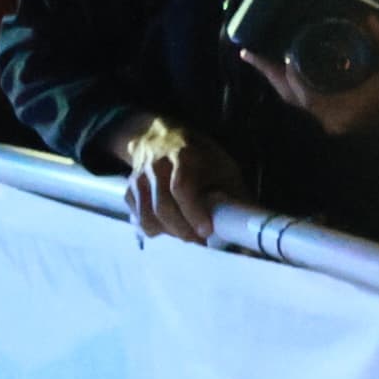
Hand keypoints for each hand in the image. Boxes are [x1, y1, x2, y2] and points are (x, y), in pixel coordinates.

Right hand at [107, 114, 241, 244]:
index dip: (193, 212)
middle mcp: (156, 167)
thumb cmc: (199, 155)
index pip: (181, 187)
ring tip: (187, 235)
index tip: (206, 231)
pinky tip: (171, 228)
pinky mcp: (130, 190)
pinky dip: (155, 228)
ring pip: (147, 216)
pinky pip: (138, 218)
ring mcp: (139, 179)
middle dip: (183, 230)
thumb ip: (233, 191)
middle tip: (200, 240)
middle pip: (162, 207)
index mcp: (183, 156)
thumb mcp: (222, 164)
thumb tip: (249, 224)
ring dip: (169, 232)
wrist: (159, 138)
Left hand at [240, 13, 378, 138]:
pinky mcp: (339, 119)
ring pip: (297, 101)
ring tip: (260, 59)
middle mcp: (332, 119)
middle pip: (291, 97)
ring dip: (279, 80)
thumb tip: (366, 15)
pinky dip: (295, 86)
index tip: (276, 47)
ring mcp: (334, 122)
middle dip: (270, 75)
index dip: (286, 69)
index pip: (302, 90)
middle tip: (249, 53)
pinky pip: (308, 102)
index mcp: (344, 108)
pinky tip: (289, 69)